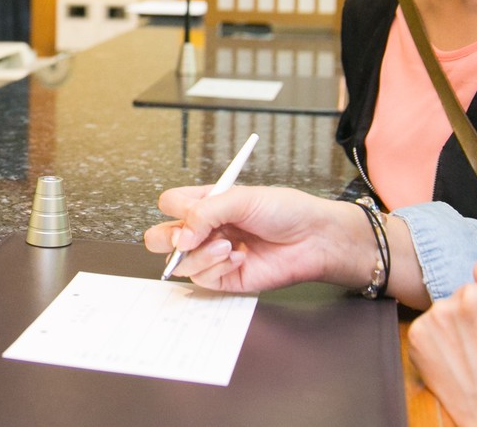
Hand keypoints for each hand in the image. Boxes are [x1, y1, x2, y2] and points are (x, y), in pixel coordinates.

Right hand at [144, 185, 361, 292]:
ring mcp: (212, 254)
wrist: (314, 238)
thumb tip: (180, 237)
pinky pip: (202, 278)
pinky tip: (239, 257)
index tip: (192, 213)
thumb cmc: (285, 211)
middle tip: (186, 239)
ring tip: (227, 245)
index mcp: (207, 203)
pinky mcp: (224, 277)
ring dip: (201, 253)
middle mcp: (206, 229)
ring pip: (180, 261)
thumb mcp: (242, 198)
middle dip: (167, 239)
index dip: (175, 210)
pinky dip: (217, 267)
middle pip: (162, 238)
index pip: (170, 205)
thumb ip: (205, 213)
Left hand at [406, 260, 476, 425]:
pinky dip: (435, 342)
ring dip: (452, 326)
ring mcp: (441, 312)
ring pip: (444, 310)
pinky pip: (426, 328)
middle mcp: (471, 294)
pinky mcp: (418, 332)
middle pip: (464, 291)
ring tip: (471, 356)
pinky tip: (453, 362)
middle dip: (471, 311)